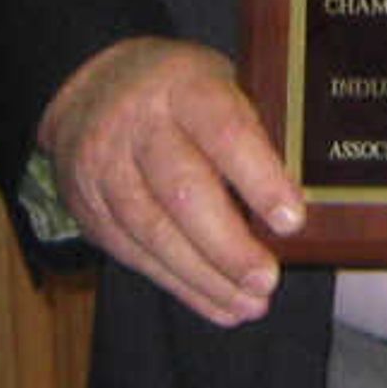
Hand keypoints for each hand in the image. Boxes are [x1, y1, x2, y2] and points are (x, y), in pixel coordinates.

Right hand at [40, 35, 296, 325]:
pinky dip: (179, 284)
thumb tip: (298, 203)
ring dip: (205, 277)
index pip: (223, 131)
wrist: (91, 89)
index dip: (259, 179)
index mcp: (184, 85)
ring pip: (153, 231)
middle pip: (183, 190)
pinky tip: (216, 303)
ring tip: (249, 304)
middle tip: (267, 280)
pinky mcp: (88, 206)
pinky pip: (134, 252)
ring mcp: (105, 166)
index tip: (291, 221)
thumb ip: (253, 132)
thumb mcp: (219, 84)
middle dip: (228, 245)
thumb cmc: (179, 94)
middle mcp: (138, 124)